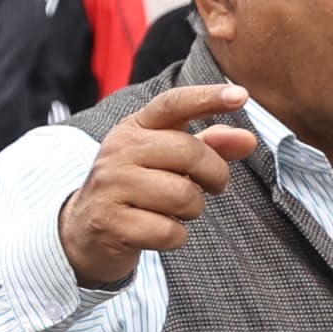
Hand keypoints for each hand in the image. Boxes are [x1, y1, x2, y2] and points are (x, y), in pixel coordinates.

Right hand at [58, 81, 256, 289]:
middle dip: (215, 175)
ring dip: (193, 209)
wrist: (85, 231)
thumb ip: (208, 147)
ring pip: (184, 195)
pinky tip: (157, 230)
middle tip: (211, 187)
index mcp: (133, 129)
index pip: (173, 105)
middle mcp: (118, 151)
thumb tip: (247, 139)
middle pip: (190, 153)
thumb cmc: (138, 190)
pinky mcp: (111, 222)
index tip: (241, 95)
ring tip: (175, 210)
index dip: (208, 98)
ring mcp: (111, 186)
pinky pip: (170, 231)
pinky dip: (175, 236)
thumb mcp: (168, 162)